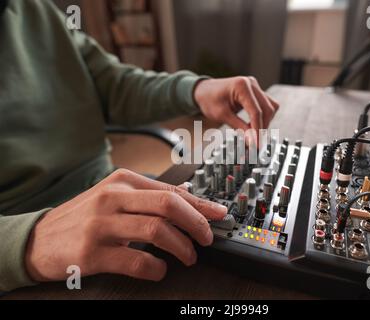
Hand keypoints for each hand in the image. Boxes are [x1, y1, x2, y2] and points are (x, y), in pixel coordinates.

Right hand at [25, 169, 226, 281]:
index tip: (219, 214)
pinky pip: (137, 261)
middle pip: (169, 206)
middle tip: (207, 238)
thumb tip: (186, 193)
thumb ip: (148, 194)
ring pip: (158, 231)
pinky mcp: (93, 252)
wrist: (39, 239)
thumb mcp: (114, 196)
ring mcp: (102, 225)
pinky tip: (160, 270)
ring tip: (189, 257)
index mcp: (123, 181)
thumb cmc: (83, 217)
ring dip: (182, 247)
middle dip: (197, 223)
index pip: (171, 191)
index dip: (201, 204)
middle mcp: (113, 198)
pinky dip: (157, 268)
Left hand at [194, 76, 279, 142]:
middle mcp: (251, 84)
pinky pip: (267, 105)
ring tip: (252, 133)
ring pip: (271, 107)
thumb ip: (239, 128)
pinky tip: (253, 125)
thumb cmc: (209, 100)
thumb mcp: (222, 115)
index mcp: (242, 86)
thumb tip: (252, 141)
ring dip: (264, 122)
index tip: (256, 145)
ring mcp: (255, 87)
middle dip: (262, 127)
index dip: (258, 130)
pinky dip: (263, 117)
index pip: (256, 111)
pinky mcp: (256, 92)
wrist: (204, 91)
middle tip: (254, 142)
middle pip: (267, 109)